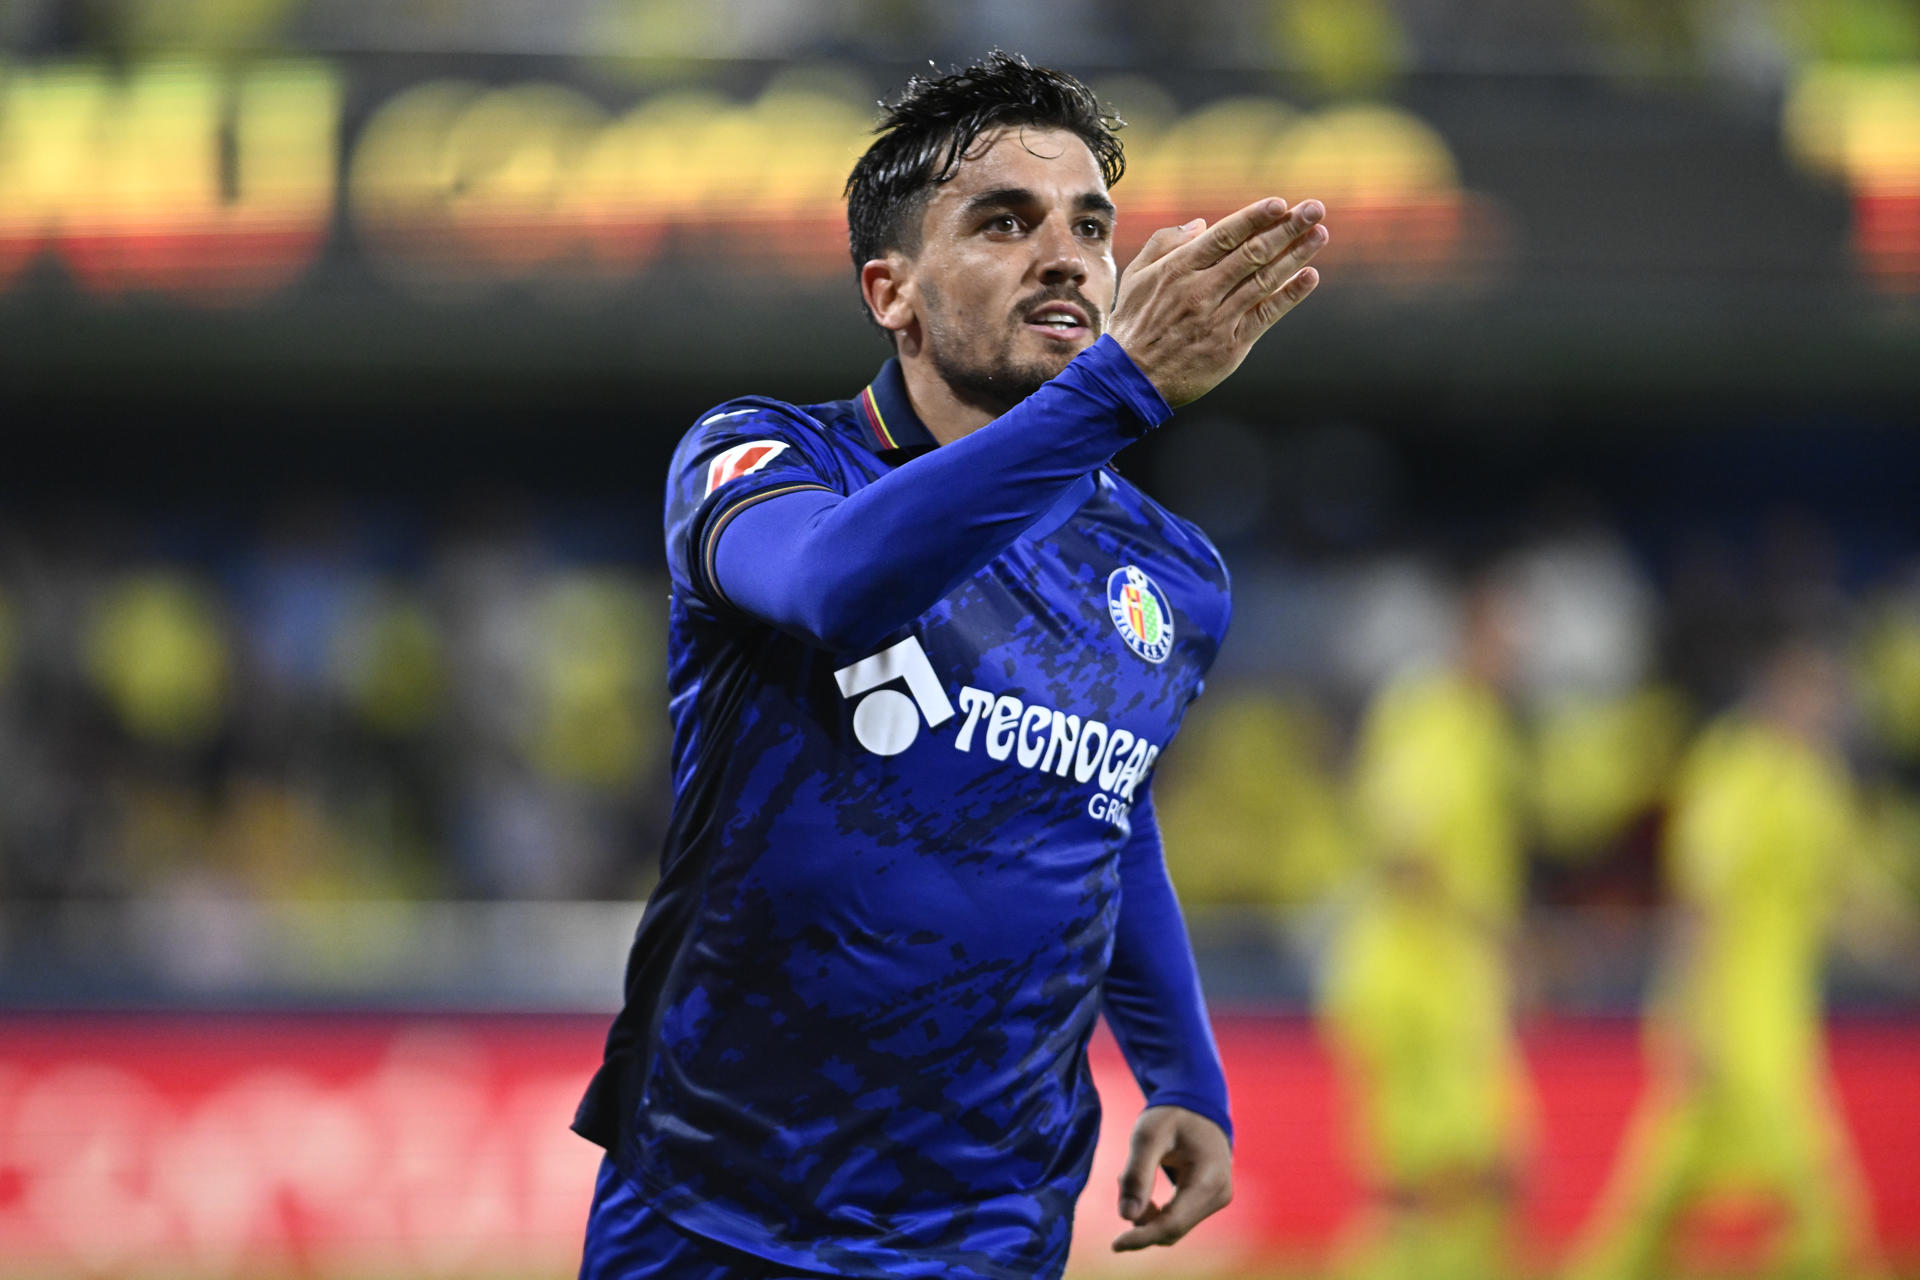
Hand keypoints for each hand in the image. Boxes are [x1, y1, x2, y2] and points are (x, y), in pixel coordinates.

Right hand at [1107, 198, 1326, 406]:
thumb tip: (1201, 223)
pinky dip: (1290, 295)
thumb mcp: (1137, 276)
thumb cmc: (1134, 325)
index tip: (1281, 203)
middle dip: (1287, 228)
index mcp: (1180, 269)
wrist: (1130, 380)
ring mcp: (1219, 318)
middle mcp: (1202, 290)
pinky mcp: (1231, 345)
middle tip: (1314, 208)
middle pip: (1253, 252)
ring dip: (1296, 255)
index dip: (1256, 217)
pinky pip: (1266, 315)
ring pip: (1265, 280)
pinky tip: (1310, 277)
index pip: (1225, 235)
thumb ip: (1165, 243)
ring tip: (1319, 234)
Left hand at [1111, 1105, 1233, 1251]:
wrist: (1198, 1106)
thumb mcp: (1148, 1135)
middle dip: (1141, 1218)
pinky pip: (1178, 1219)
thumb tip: (1126, 1217)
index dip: (1143, 1237)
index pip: (1173, 1223)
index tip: (1115, 1244)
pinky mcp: (1209, 1201)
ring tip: (1133, 1176)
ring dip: (1147, 1213)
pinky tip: (1144, 1186)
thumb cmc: (1172, 1116)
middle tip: (1121, 1180)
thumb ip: (1136, 1174)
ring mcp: (1218, 1200)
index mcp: (1209, 1179)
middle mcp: (1220, 1195)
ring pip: (1174, 1227)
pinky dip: (1156, 1211)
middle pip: (1173, 1229)